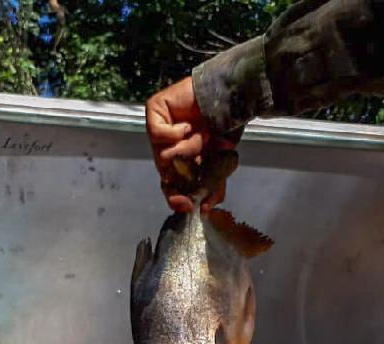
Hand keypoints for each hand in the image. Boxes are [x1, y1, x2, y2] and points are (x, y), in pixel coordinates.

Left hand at [145, 77, 234, 211]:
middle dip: (183, 172)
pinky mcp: (154, 112)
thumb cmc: (224, 126)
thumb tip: (205, 208)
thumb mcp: (221, 162)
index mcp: (180, 160)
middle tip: (198, 164)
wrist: (229, 96)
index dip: (175, 198)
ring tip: (202, 135)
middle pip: (165, 173)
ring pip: (163, 155)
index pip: (170, 186)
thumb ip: (213, 184)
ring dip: (188, 149)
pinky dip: (176, 134)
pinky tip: (187, 126)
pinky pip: (157, 134)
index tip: (188, 205)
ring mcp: (159, 130)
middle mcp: (166, 147)